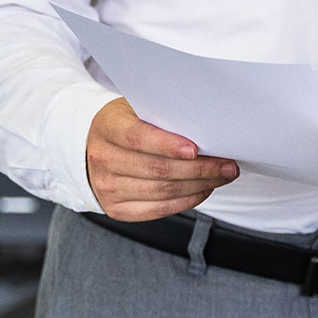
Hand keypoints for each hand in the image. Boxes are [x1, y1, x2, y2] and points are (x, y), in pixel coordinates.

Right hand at [86, 95, 238, 220]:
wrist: (88, 146)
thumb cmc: (122, 122)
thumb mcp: (134, 107)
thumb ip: (161, 115)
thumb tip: (204, 125)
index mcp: (107, 128)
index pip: (138, 138)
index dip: (168, 145)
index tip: (196, 148)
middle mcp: (103, 160)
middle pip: (157, 170)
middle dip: (200, 169)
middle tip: (228, 165)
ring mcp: (107, 188)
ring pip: (162, 192)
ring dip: (199, 185)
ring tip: (222, 176)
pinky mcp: (116, 209)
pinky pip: (157, 210)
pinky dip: (186, 201)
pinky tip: (203, 190)